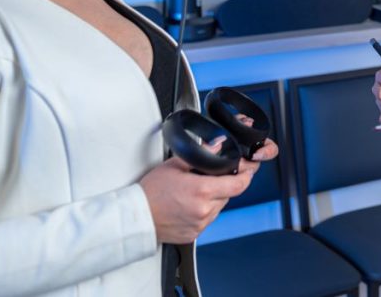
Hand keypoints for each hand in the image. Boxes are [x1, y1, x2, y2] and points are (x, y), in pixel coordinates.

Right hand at [140, 136, 277, 243]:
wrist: (134, 217)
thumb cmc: (150, 192)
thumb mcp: (176, 165)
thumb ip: (203, 154)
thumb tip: (219, 144)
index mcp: (203, 191)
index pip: (239, 184)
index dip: (245, 175)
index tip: (246, 170)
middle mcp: (204, 210)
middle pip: (229, 194)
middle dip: (224, 184)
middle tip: (208, 178)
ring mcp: (200, 224)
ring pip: (219, 207)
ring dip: (214, 198)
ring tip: (194, 192)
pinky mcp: (194, 234)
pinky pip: (208, 219)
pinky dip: (204, 210)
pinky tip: (189, 204)